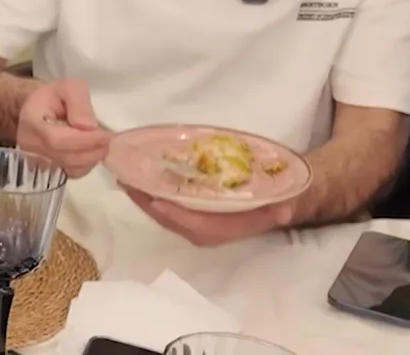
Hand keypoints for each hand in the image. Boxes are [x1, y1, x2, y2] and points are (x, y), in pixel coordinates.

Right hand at [15, 79, 111, 177]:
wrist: (36, 109)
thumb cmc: (53, 96)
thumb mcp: (68, 87)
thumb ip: (79, 103)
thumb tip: (90, 127)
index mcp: (32, 123)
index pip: (58, 140)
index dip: (85, 141)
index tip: (105, 135)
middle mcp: (32, 147)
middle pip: (67, 158)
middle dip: (93, 150)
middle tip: (109, 139)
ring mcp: (38, 162)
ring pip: (71, 168)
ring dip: (92, 158)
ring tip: (102, 143)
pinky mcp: (48, 170)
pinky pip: (72, 173)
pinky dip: (87, 164)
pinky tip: (92, 151)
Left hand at [122, 185, 296, 246]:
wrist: (283, 201)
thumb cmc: (280, 199)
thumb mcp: (285, 202)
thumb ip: (282, 210)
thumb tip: (285, 210)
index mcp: (225, 230)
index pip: (194, 225)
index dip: (174, 214)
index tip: (155, 199)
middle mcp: (207, 230)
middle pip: (171, 220)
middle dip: (147, 203)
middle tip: (125, 181)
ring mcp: (198, 223)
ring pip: (166, 215)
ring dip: (144, 199)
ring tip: (124, 178)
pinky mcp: (194, 213)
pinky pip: (170, 207)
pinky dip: (153, 195)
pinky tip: (141, 180)